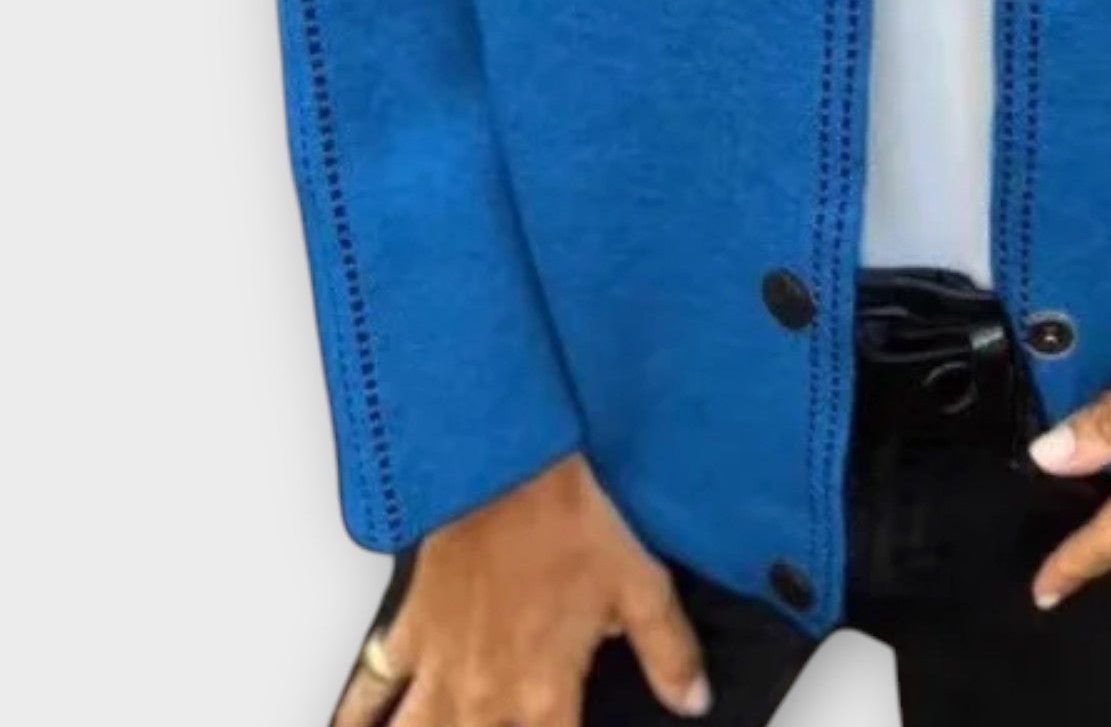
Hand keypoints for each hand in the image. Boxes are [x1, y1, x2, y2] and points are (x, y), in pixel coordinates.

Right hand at [333, 453, 710, 726]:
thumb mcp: (640, 584)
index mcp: (542, 696)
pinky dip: (356, 721)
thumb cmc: (570, 521)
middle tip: (508, 725)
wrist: (507, 469)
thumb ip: (669, 652)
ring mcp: (439, 673)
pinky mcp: (409, 636)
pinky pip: (368, 696)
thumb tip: (693, 700)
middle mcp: (484, 698)